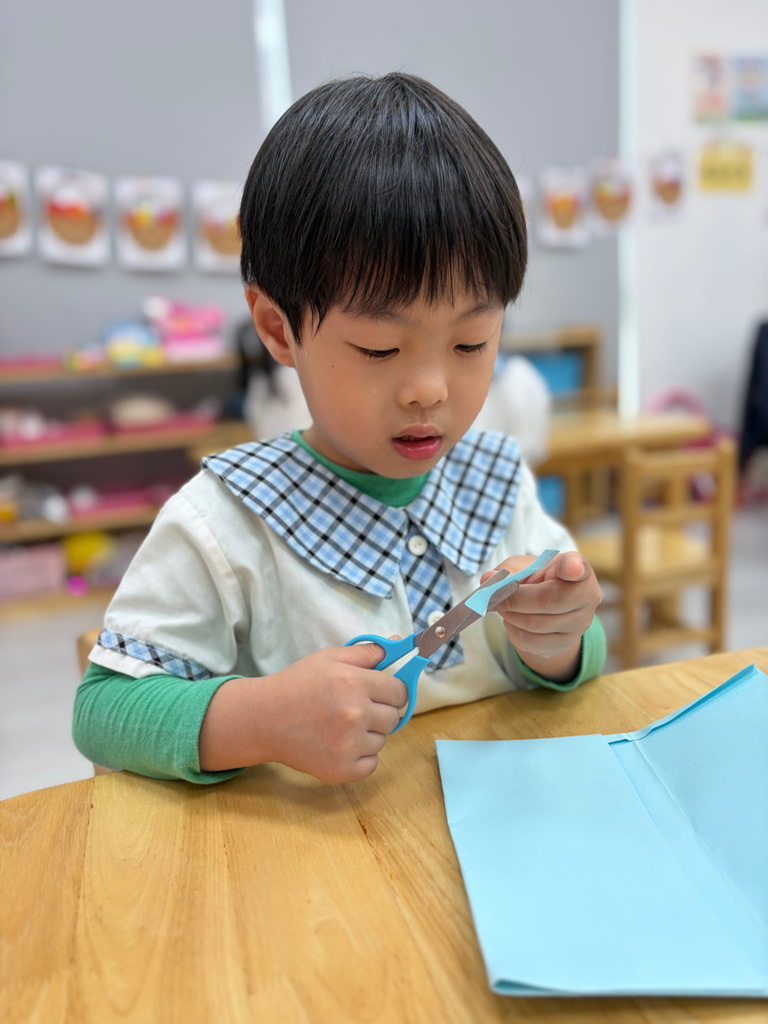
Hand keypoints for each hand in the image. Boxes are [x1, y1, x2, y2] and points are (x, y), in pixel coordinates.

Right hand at [199, 641, 407, 782]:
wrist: (263, 719)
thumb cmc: (297, 684)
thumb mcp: (330, 658)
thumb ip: (368, 651)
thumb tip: (400, 642)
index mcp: (354, 683)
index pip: (399, 691)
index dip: (390, 691)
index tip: (378, 693)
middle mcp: (355, 714)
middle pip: (393, 717)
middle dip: (379, 711)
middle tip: (354, 708)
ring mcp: (348, 745)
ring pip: (382, 741)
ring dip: (368, 734)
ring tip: (340, 726)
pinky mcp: (341, 770)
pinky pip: (371, 764)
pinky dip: (360, 757)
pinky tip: (339, 745)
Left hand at [481, 551, 601, 681]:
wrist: (551, 604)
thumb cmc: (538, 578)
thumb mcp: (524, 566)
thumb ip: (507, 570)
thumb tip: (488, 579)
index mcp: (578, 567)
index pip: (579, 567)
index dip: (574, 568)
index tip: (571, 568)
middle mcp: (588, 595)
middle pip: (547, 601)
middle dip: (513, 600)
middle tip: (492, 597)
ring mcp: (581, 623)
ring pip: (535, 625)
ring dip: (510, 615)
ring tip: (505, 606)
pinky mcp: (566, 644)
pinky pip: (531, 642)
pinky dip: (513, 630)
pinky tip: (514, 619)